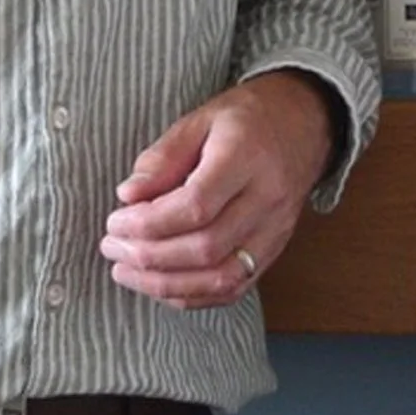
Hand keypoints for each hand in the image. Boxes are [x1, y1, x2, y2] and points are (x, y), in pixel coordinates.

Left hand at [100, 71, 334, 310]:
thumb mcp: (200, 120)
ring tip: (126, 272)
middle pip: (206, 246)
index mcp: (247, 157)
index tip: (115, 221)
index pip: (197, 205)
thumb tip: (128, 196)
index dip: (149, 222)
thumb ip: (163, 158)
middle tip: (111, 247)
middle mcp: (268, 199)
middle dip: (150, 255)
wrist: (304, 124)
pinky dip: (193, 295)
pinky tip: (161, 285)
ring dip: (167, 284)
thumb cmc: (246, 119)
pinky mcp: (275, 249)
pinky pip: (234, 288)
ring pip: (221, 277)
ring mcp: (276, 230)